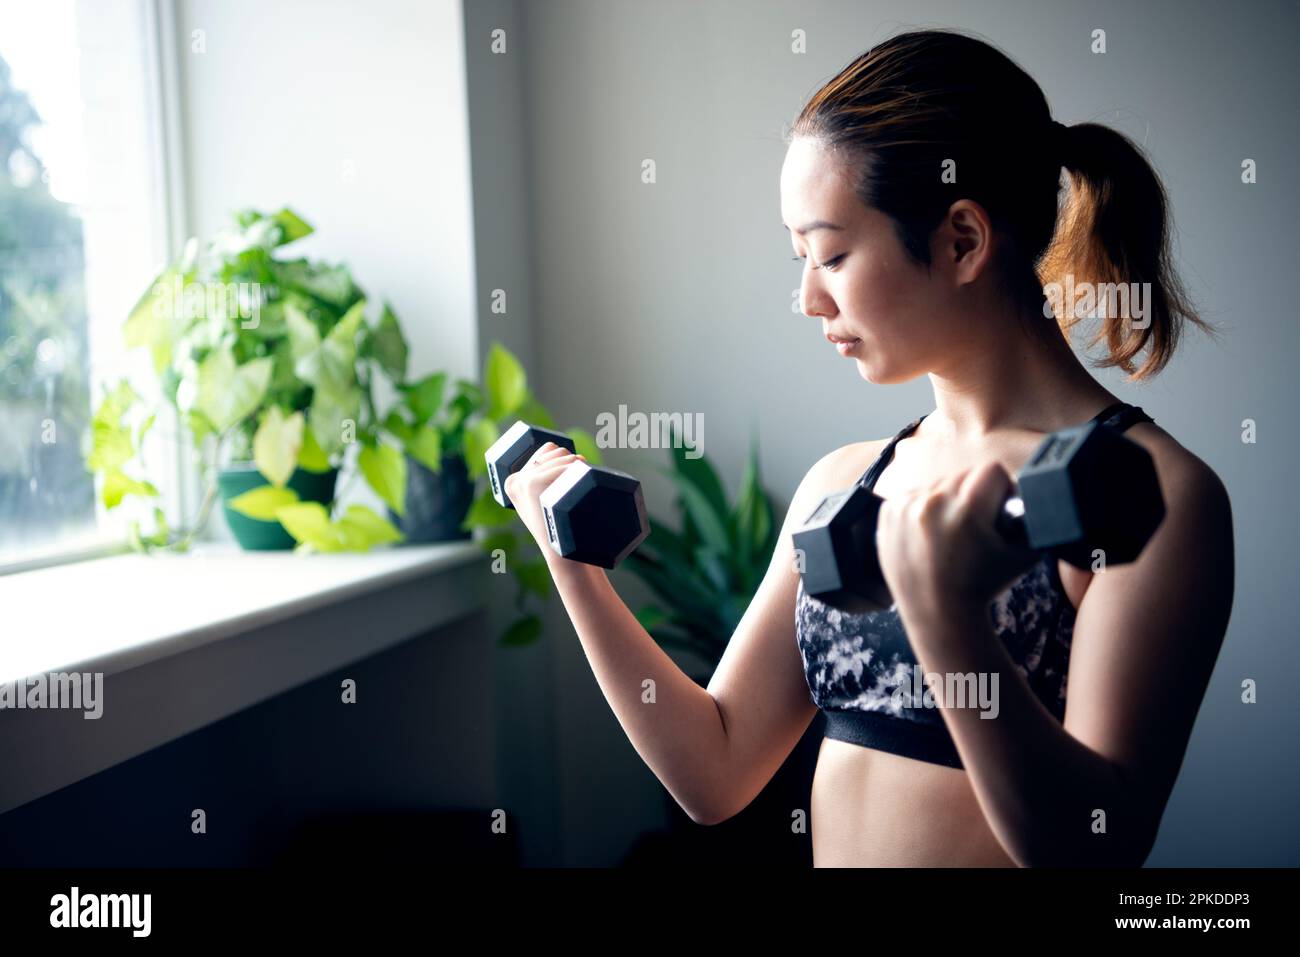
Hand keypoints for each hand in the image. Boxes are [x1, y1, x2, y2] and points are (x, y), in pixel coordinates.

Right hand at [502, 442, 587, 560]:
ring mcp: (524, 481)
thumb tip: (552, 449)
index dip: (564, 462)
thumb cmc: (561, 532)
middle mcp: (515, 480)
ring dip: (580, 468)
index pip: (546, 450)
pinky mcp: (534, 483)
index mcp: (512, 483)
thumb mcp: (543, 505)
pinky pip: (567, 465)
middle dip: (573, 464)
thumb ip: (541, 479)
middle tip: (575, 492)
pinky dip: (580, 474)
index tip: (565, 488)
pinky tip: (578, 492)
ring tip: (578, 493)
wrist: (564, 558)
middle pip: (556, 450)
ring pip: (565, 455)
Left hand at [875, 461, 1040, 628]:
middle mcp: (933, 504)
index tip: (998, 508)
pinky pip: (912, 496)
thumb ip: (1031, 517)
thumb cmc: (982, 585)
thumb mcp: (1024, 552)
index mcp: (967, 510)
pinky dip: (922, 510)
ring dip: (947, 502)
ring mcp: (906, 508)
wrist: (938, 613)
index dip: (1001, 488)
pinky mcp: (888, 514)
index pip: (991, 470)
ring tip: (950, 534)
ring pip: (937, 485)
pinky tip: (930, 536)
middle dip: (974, 496)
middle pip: (963, 476)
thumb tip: (1030, 494)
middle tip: (974, 526)